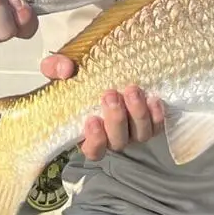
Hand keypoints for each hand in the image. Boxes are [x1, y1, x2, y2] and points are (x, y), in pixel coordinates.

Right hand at [40, 54, 165, 160]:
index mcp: (89, 131)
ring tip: (132, 90)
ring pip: (140, 135)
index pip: (93, 150)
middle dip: (116, 120)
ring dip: (137, 115)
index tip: (92, 119)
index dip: (94, 140)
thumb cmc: (81, 74)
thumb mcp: (61, 68)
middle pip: (118, 142)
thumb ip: (55, 67)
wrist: (109, 64)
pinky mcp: (151, 121)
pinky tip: (153, 99)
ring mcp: (134, 130)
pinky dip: (157, 116)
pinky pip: (158, 126)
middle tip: (111, 95)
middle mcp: (113, 136)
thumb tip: (65, 69)